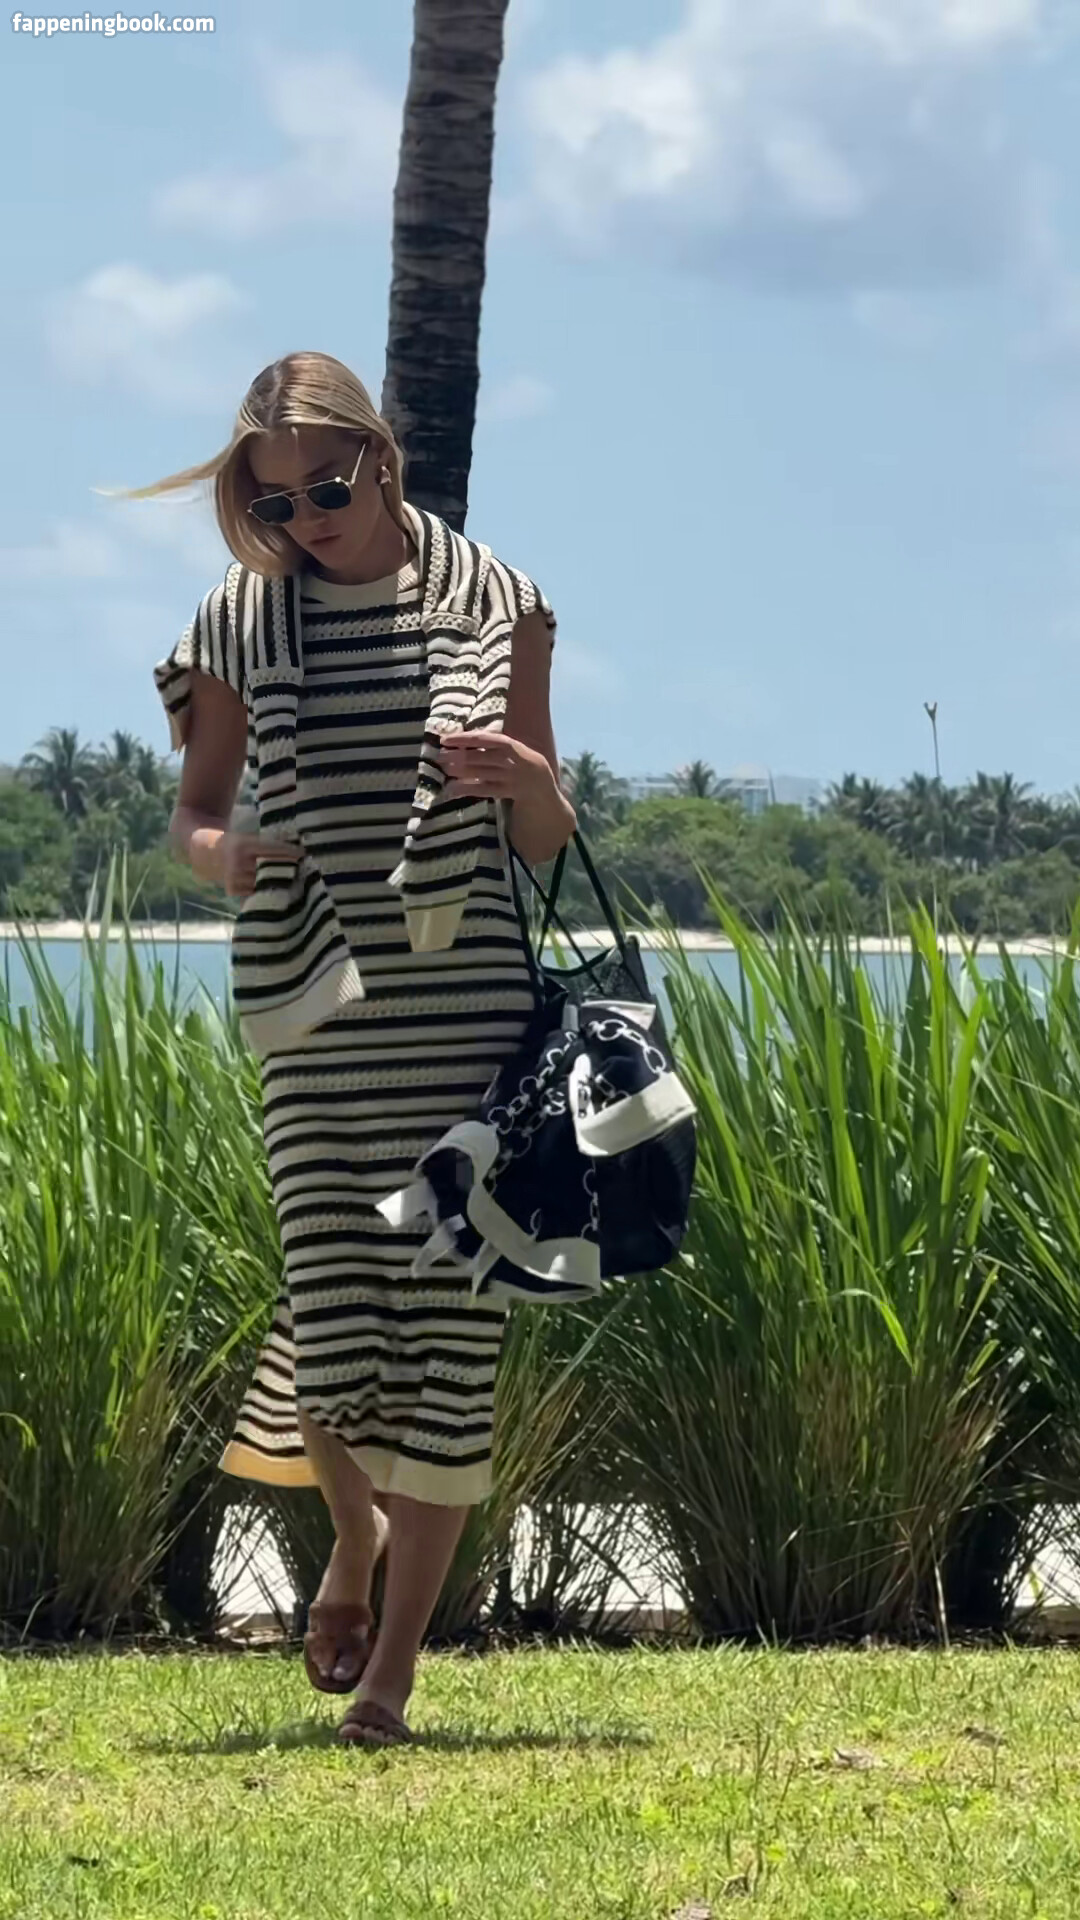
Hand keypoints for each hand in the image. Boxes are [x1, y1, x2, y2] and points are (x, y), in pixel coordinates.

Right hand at [191, 828, 302, 896]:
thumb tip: (296, 852)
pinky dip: (267, 891)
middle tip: (305, 869)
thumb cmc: (233, 844)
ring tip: (294, 881)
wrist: (205, 853)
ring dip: (279, 882)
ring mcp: (235, 879)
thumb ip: (266, 846)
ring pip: (265, 882)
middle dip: (287, 869)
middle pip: (270, 868)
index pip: (271, 848)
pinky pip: (256, 892)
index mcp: (243, 845)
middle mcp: (238, 863)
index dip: (289, 851)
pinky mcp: (233, 891)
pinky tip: (277, 891)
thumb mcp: (247, 838)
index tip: (304, 854)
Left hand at [437, 730, 553, 803]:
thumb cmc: (523, 763)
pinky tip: (453, 789)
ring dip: (460, 772)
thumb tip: (463, 741)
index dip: (462, 739)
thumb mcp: (514, 749)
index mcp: (510, 745)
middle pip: (479, 756)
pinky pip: (484, 790)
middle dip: (457, 756)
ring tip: (444, 770)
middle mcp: (510, 760)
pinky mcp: (507, 792)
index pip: (482, 739)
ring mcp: (509, 777)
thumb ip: (493, 745)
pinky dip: (467, 789)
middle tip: (439, 756)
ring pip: (480, 773)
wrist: (543, 785)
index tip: (445, 740)